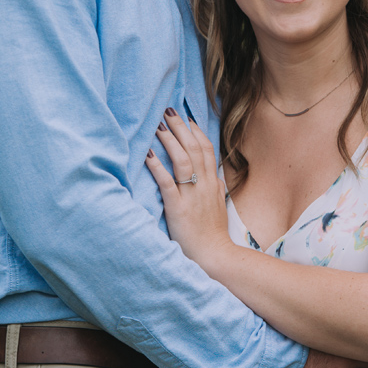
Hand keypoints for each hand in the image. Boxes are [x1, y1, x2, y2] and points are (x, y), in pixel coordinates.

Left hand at [145, 110, 231, 264]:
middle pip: (193, 148)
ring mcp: (192, 195)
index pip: (206, 148)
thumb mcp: (218, 205)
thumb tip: (213, 175)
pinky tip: (148, 153)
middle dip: (180, 127)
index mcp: (212, 182)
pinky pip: (167, 182)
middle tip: (168, 111)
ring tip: (158, 125)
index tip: (186, 118)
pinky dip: (157, 166)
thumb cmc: (213, 233)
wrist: (214, 255)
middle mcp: (204, 184)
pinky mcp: (178, 207)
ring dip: (169, 140)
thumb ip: (215, 188)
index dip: (195, 131)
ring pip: (182, 160)